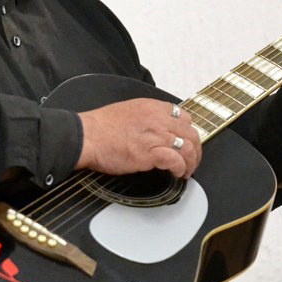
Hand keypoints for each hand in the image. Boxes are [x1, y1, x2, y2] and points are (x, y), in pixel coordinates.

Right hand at [76, 98, 201, 178]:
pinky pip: (176, 160)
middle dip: (195, 150)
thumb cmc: (100, 127)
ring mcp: (155, 136)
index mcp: (152, 107)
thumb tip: (156, 130)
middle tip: (192, 161)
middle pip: (191, 133)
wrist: (86, 136)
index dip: (188, 132)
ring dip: (191, 163)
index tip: (186, 142)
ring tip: (186, 171)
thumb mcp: (128, 111)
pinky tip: (176, 174)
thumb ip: (146, 117)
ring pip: (188, 148)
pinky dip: (180, 169)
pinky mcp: (150, 153)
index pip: (184, 116)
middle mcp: (158, 119)